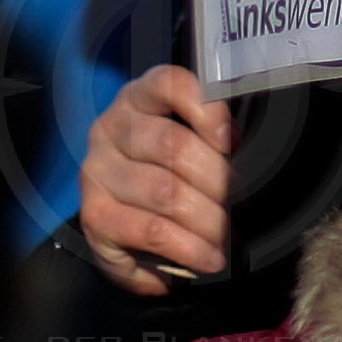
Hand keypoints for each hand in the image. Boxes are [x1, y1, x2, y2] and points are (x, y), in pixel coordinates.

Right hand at [80, 64, 233, 296]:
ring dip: (207, 221)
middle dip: (217, 181)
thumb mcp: (186, 143)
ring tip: (228, 239)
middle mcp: (110, 127)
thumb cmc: (164, 173)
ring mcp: (96, 171)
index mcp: (137, 98)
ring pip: (164, 191)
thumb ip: (211, 139)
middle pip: (172, 145)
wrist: (122, 221)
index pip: (168, 83)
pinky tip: (208, 257)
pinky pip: (149, 230)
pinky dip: (187, 248)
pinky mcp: (93, 215)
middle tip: (240, 206)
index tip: (230, 140)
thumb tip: (247, 151)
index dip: (205, 109)